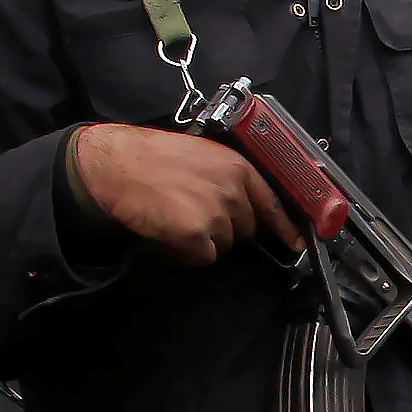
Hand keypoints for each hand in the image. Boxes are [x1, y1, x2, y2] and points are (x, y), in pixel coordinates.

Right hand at [72, 123, 290, 267]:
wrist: (116, 164)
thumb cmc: (152, 157)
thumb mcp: (201, 155)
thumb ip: (226, 178)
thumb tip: (241, 203)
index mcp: (237, 167)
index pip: (272, 203)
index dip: (284, 227)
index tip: (295, 244)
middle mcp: (233, 189)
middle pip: (245, 229)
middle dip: (224, 228)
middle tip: (193, 214)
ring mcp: (217, 213)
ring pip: (224, 244)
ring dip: (204, 240)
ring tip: (176, 218)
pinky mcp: (198, 234)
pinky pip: (203, 256)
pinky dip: (186, 252)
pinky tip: (169, 231)